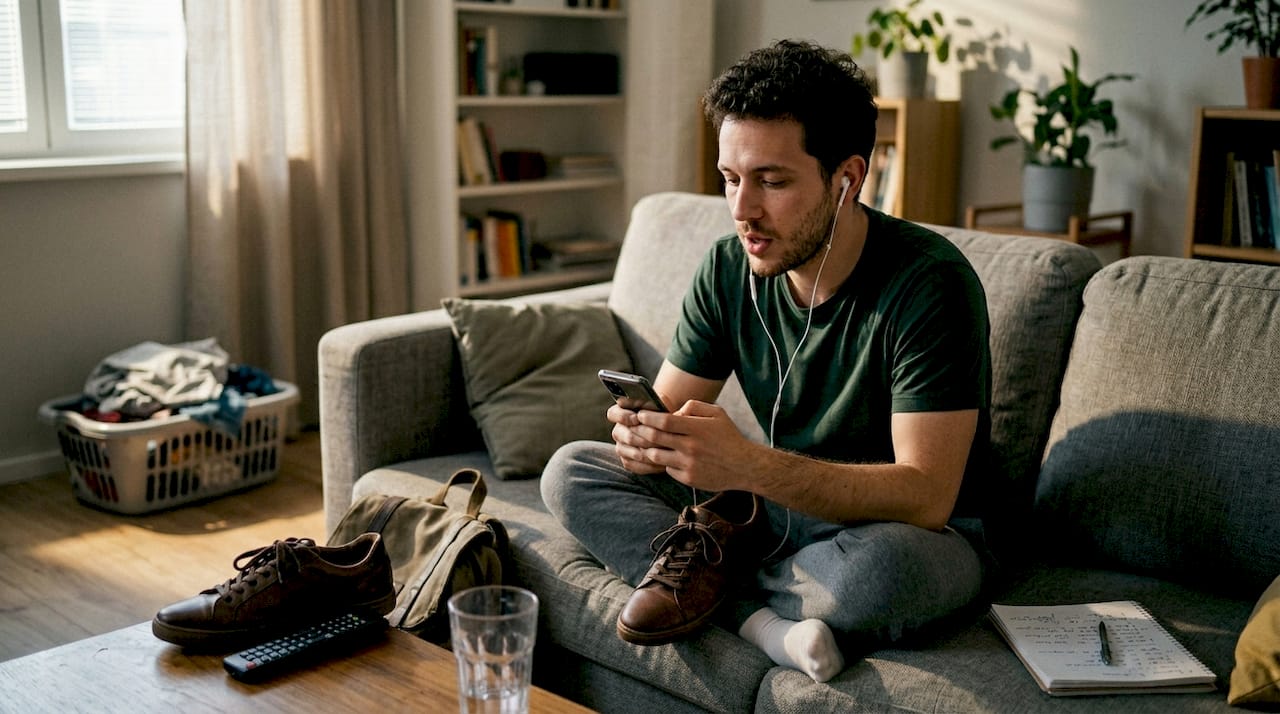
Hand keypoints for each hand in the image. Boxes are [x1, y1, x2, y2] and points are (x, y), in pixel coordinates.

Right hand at [607, 403, 667, 473]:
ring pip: (631, 452)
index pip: (613, 414)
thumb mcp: (661, 403)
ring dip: (649, 452)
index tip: (636, 418)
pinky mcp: (628, 461)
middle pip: (626, 436)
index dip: (623, 417)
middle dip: (644, 438)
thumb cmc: (663, 413)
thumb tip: (657, 406)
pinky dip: (649, 465)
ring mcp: (621, 446)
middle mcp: (618, 430)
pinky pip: (634, 465)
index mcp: (620, 412)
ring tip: (666, 451)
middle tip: (661, 439)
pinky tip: (663, 463)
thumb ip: (656, 402)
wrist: (669, 428)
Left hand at [632, 400, 758, 490]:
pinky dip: (665, 462)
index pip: (663, 421)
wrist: (745, 466)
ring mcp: (689, 465)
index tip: (640, 415)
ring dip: (648, 448)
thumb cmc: (728, 436)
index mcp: (697, 428)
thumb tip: (672, 412)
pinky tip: (668, 457)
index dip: (647, 417)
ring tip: (646, 443)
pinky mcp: (688, 479)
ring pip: (655, 456)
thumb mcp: (716, 413)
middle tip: (634, 427)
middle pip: (654, 438)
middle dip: (640, 431)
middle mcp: (691, 447)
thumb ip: (693, 406)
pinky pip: (667, 469)